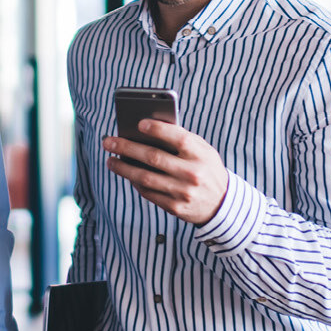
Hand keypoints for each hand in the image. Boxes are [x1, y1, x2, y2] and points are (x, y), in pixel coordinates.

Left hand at [103, 120, 228, 225]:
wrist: (222, 205)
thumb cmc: (207, 170)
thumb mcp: (204, 152)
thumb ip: (182, 140)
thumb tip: (147, 130)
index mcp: (201, 155)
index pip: (178, 138)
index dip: (158, 129)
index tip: (139, 124)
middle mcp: (192, 173)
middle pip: (154, 157)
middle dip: (127, 148)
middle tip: (108, 142)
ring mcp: (183, 192)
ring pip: (145, 177)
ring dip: (123, 168)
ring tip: (110, 160)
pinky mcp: (175, 207)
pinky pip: (148, 193)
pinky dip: (135, 182)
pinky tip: (126, 174)